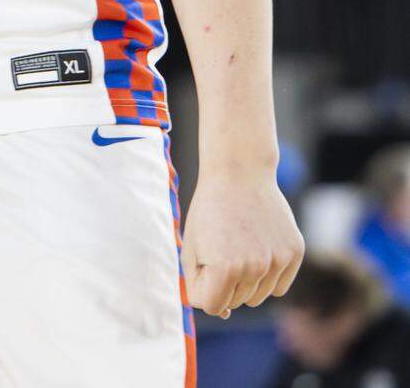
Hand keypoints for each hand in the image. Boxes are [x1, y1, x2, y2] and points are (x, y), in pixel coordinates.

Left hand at [181, 165, 303, 318]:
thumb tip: (222, 313)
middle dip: (224, 283)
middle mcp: (256, 268)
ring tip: (239, 245)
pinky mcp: (295, 253)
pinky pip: (279, 287)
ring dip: (246, 281)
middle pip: (236, 302)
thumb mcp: (191, 246)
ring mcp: (278, 261)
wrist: (239, 172)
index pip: (213, 306)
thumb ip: (197, 285)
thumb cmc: (210, 209)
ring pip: (258, 297)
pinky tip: (258, 247)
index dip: (204, 288)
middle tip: (221, 247)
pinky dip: (268, 276)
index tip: (203, 264)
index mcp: (225, 268)